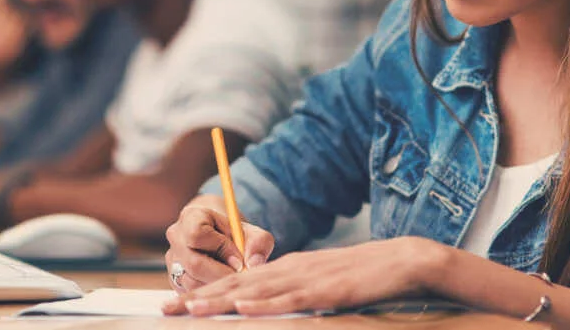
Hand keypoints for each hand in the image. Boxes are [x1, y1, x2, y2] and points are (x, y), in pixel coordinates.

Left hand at [162, 237, 447, 316]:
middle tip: (166, 309)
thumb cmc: (363, 275)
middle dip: (200, 298)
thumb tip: (262, 304)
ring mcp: (308, 279)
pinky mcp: (328, 291)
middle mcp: (291, 269)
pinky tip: (244, 308)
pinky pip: (291, 299)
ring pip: (257, 291)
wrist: (403, 260)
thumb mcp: (320, 283)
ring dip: (222, 301)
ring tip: (192, 310)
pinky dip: (266, 304)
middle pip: (237, 285)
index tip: (175, 304)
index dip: (205, 292)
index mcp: (287, 267)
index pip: (238, 281)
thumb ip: (292, 291)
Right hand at [163, 203, 275, 292]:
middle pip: (193, 263)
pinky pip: (190, 292)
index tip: (240, 260)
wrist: (218, 237)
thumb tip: (254, 264)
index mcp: (191, 217)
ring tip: (231, 282)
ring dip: (215, 286)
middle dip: (220, 274)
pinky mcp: (174, 278)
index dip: (221, 249)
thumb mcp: (251, 233)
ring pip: (191, 281)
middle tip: (239, 278)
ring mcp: (172, 259)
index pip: (198, 234)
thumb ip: (258, 244)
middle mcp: (176, 237)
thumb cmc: (235, 234)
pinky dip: (209, 293)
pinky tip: (222, 288)